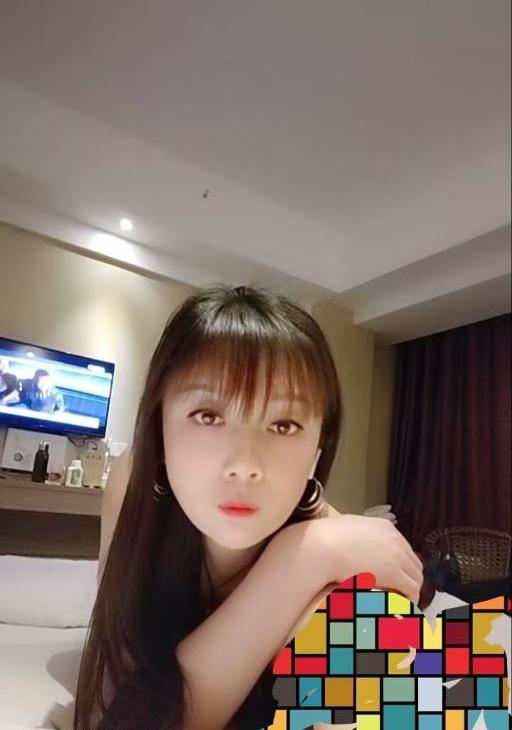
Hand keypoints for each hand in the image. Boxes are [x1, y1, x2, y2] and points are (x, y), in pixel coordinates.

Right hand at [282, 514, 423, 605]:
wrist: (324, 544)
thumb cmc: (329, 537)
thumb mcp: (350, 531)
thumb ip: (360, 538)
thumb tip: (357, 550)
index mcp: (385, 527)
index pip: (404, 548)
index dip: (402, 565)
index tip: (396, 577)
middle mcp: (395, 539)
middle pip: (414, 563)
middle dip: (409, 577)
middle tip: (401, 591)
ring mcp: (396, 555)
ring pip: (416, 577)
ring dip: (410, 589)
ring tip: (401, 601)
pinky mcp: (393, 573)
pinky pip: (411, 589)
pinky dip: (409, 598)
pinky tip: (401, 605)